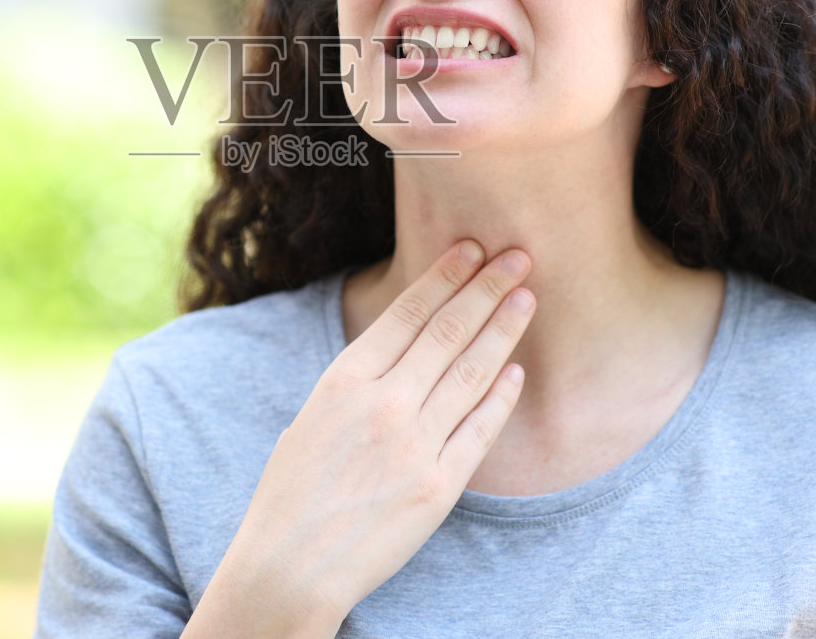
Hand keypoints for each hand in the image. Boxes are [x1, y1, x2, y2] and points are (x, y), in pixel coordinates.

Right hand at [211, 241, 534, 627]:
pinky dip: (501, 396)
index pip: (407, 313)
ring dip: (503, 328)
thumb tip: (400, 348)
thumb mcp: (312, 418)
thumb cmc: (292, 492)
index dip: (444, 276)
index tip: (472, 249)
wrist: (289, 567)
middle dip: (487, 288)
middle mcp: (383, 404)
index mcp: (343, 380)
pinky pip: (480, 429)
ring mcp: (415, 445)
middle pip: (448, 332)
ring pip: (472, 372)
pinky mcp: (439, 486)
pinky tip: (515, 370)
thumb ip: (357, 382)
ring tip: (526, 297)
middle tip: (518, 256)